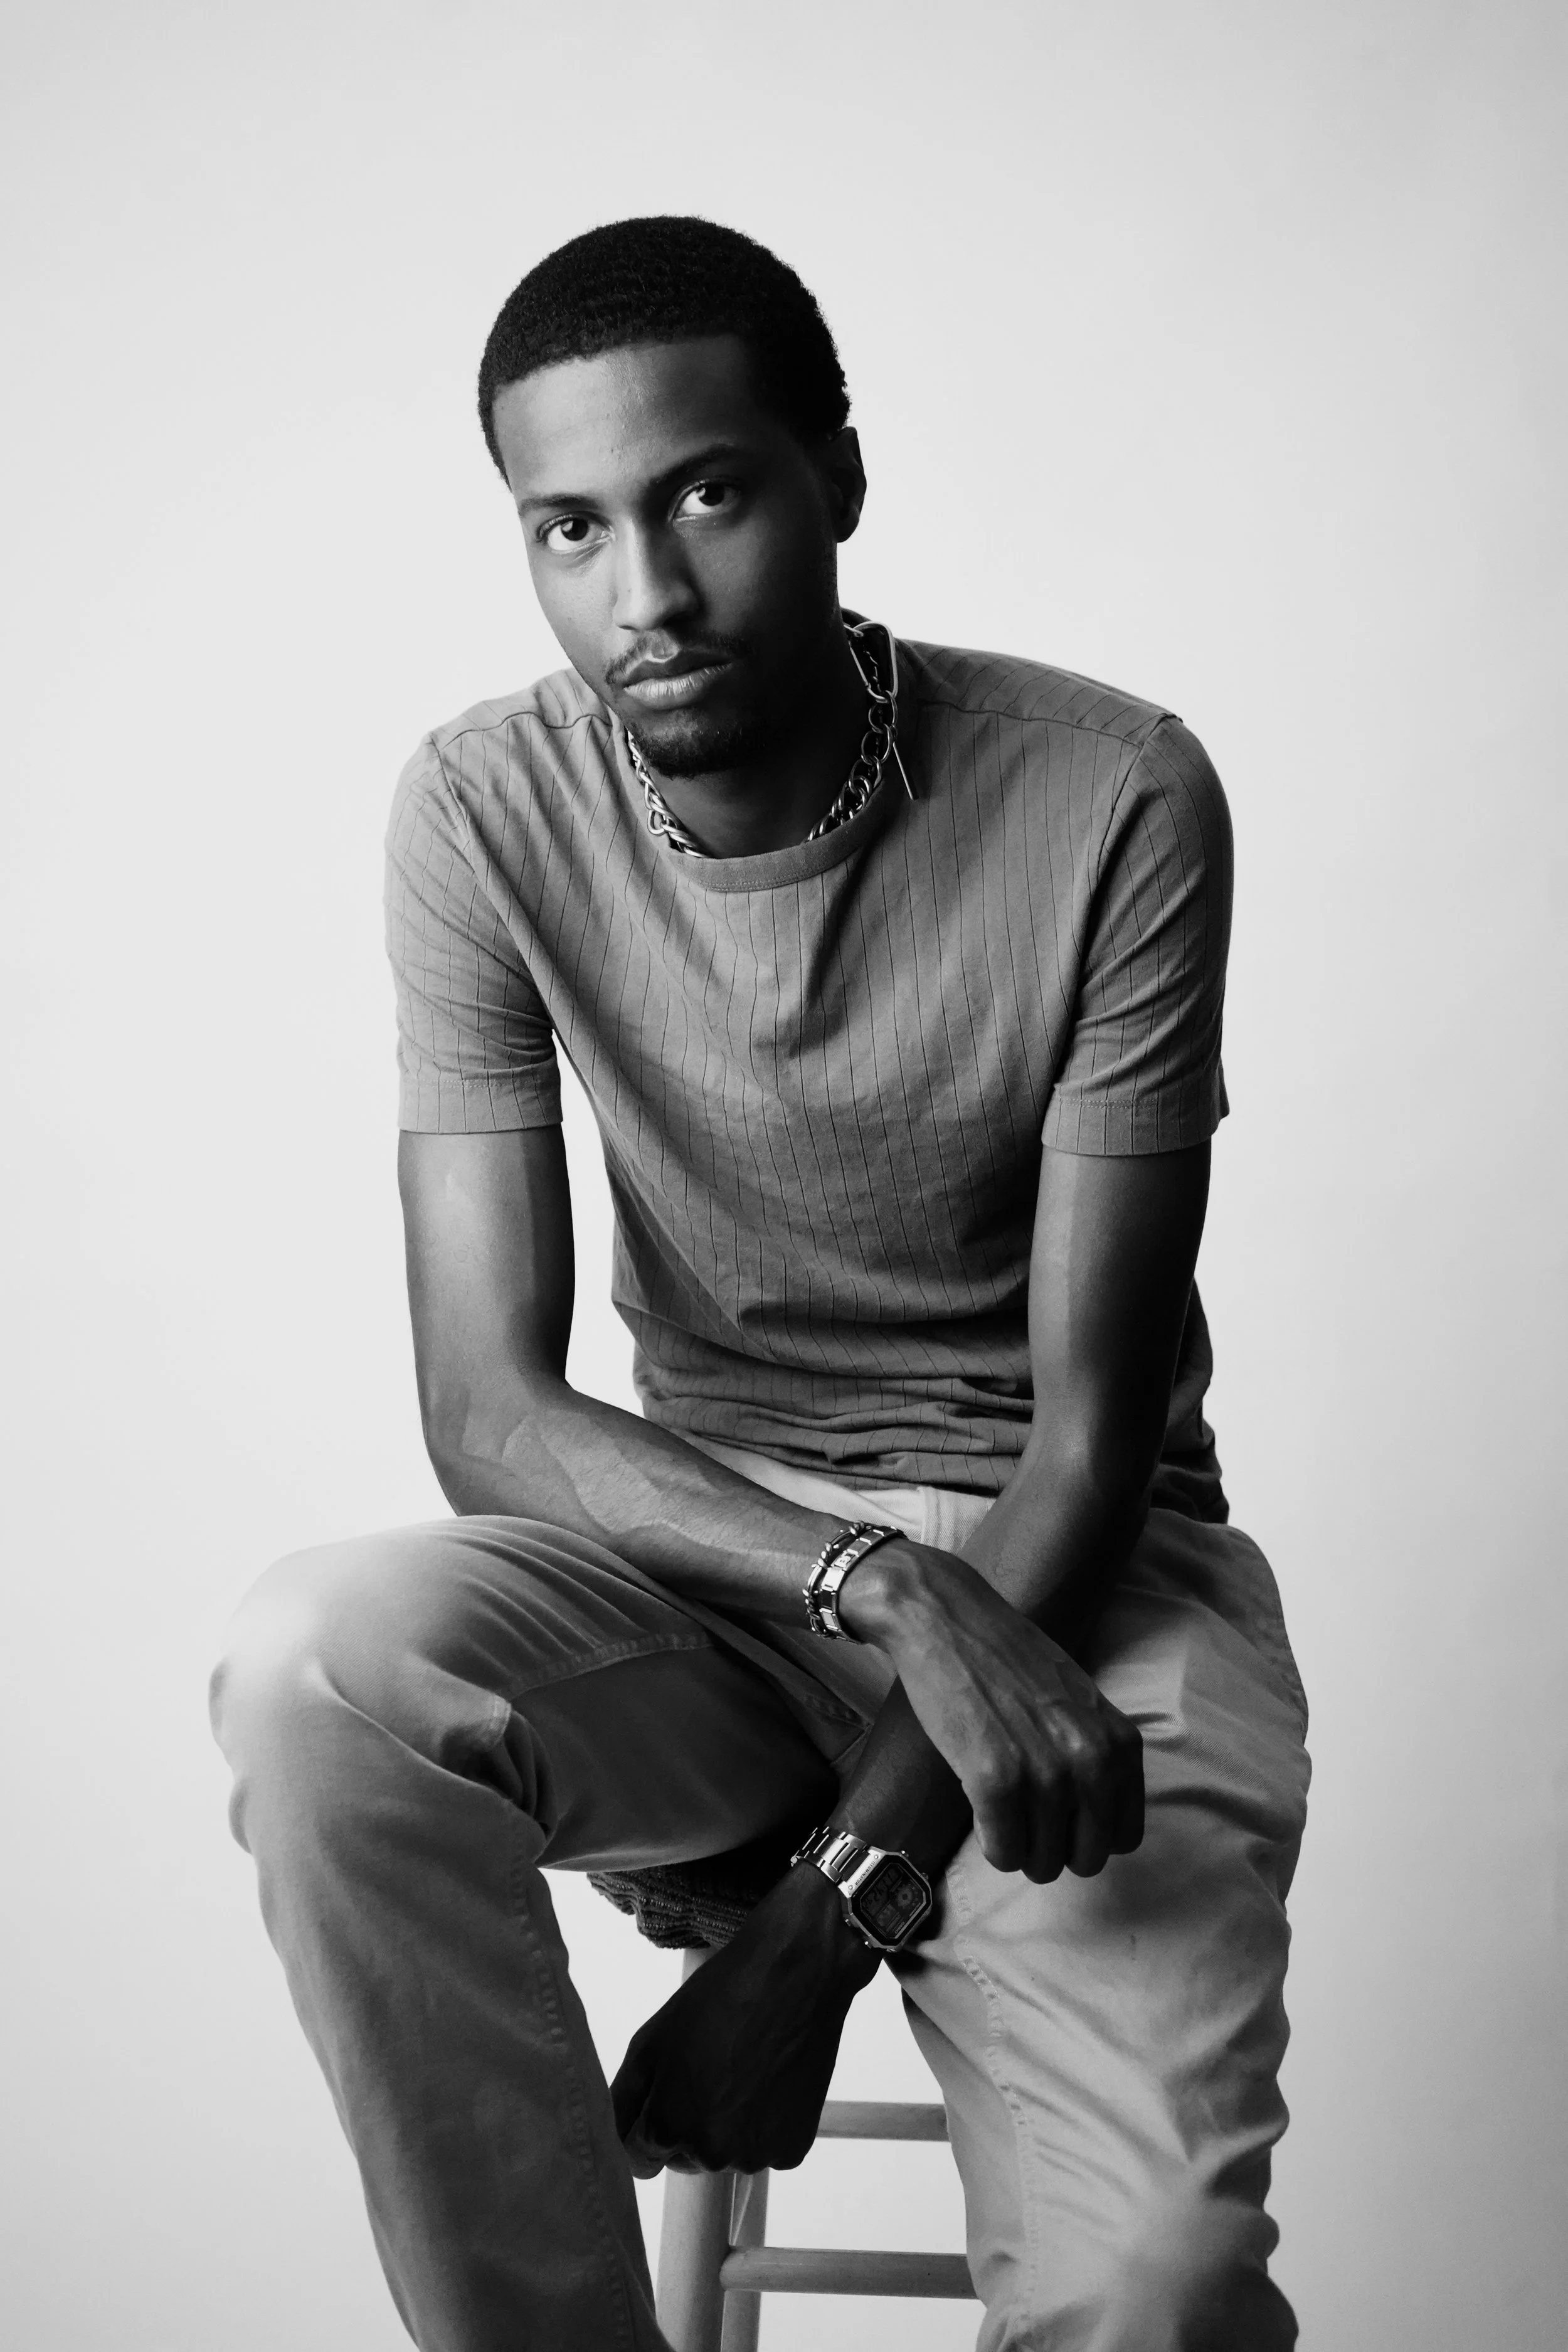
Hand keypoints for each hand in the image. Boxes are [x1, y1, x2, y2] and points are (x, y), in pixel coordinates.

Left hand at [610, 1864, 878, 2176]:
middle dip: (686, 2125)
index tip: (663, 2096)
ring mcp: (755, 2156)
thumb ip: (623, 2099)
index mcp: (667, 2127)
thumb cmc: (718, 1998)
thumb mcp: (650, 2040)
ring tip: (742, 2070)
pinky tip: (770, 2081)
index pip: (638, 2160)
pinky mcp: (792, 2151)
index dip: (644, 2126)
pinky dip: (764, 2126)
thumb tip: (617, 2140)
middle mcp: (710, 2154)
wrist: (795, 1973)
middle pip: (683, 2158)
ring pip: (725, 2155)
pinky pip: (764, 2149)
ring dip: (727, 2126)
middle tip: (708, 2071)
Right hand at [840, 1543, 1143, 1881]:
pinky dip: (989, 1841)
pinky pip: (1003, 1854)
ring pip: (1041, 1864)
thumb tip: (1095, 1823)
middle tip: (1024, 1812)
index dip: (1086, 1831)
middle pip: (1086, 1859)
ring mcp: (1045, 1773)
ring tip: (999, 1802)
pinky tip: (979, 1802)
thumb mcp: (1080, 1702)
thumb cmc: (1008, 1658)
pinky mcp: (994, 1781)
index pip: (1124, 1836)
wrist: (947, 1620)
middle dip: (1053, 1846)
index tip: (1059, 1812)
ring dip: (1017, 1845)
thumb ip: (1098, 1756)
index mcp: (1119, 1743)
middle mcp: (1092, 1762)